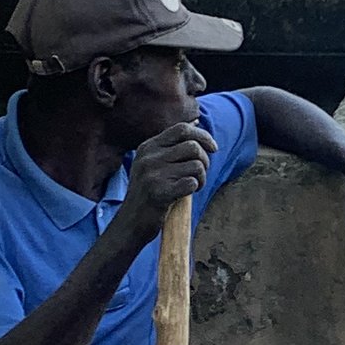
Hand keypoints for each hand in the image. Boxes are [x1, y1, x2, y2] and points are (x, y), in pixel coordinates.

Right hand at [120, 118, 215, 239]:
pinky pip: (192, 182)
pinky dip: (196, 188)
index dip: (203, 135)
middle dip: (205, 160)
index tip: (213, 148)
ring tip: (194, 185)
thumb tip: (195, 122)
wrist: (131, 223)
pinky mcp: (158, 193)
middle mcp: (148, 157)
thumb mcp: (154, 163)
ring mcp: (152, 175)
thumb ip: (172, 145)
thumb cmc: (149, 193)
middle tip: (201, 173)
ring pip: (196, 165)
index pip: (182, 129)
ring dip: (202, 177)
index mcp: (148, 147)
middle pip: (193, 146)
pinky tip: (187, 194)